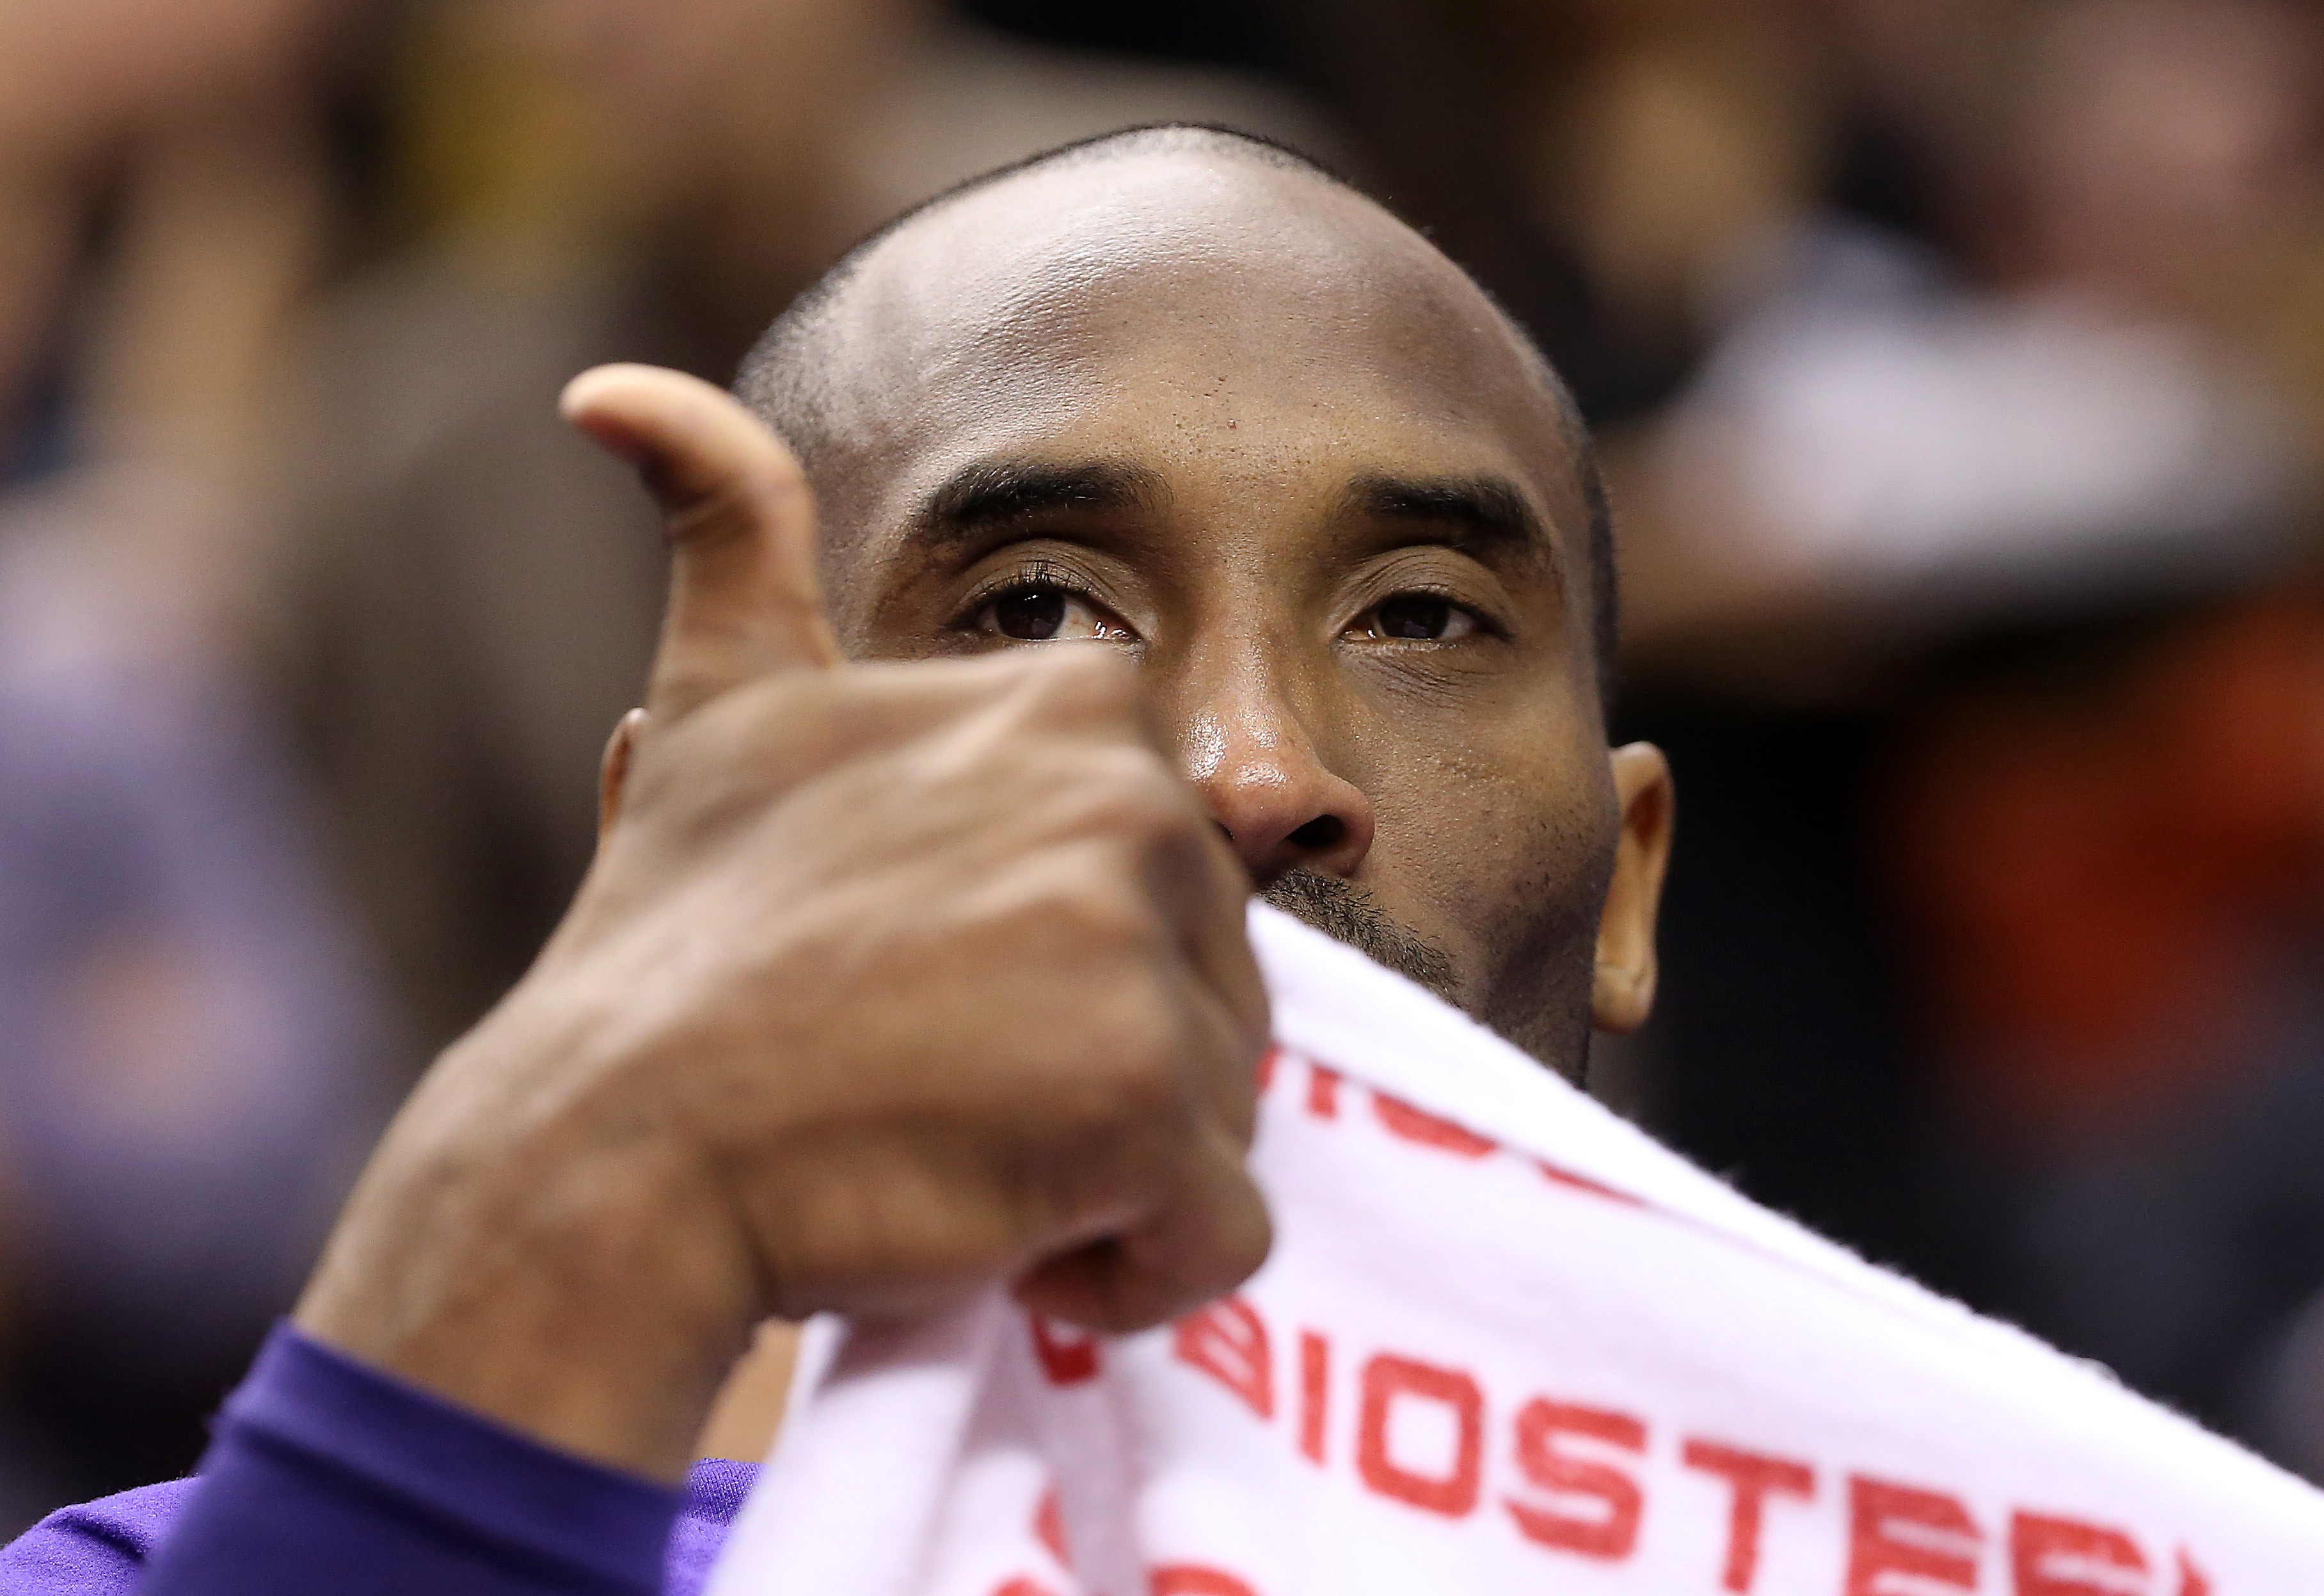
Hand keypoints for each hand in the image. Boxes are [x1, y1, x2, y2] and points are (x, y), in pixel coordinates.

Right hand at [295, 366, 1270, 1479]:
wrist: (604, 1150)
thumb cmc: (675, 945)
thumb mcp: (718, 706)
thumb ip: (728, 535)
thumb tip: (616, 391)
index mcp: (1073, 699)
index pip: (1163, 871)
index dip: (1058, 949)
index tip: (925, 973)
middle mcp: (1128, 796)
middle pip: (1209, 982)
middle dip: (1095, 1052)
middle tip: (932, 1070)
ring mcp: (1139, 943)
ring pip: (1220, 1102)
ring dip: (1106, 1158)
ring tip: (955, 1141)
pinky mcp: (1146, 1098)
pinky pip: (1226, 1226)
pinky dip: (1137, 1264)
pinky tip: (1008, 1236)